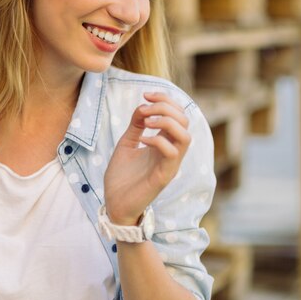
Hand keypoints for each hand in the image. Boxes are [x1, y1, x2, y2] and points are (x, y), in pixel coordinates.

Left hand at [104, 93, 190, 225]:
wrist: (115, 204)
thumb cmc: (121, 176)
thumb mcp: (126, 144)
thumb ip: (136, 126)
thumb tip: (143, 106)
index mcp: (164, 143)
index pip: (177, 114)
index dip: (166, 99)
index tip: (145, 95)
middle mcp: (171, 152)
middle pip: (184, 121)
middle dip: (166, 107)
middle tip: (144, 108)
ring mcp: (170, 164)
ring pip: (185, 136)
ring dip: (166, 122)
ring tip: (145, 123)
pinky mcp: (164, 176)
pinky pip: (171, 153)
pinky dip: (157, 140)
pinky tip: (142, 140)